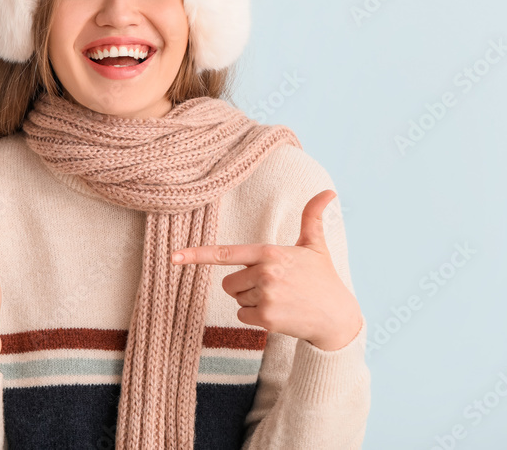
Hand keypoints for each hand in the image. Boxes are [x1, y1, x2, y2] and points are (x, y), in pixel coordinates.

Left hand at [171, 190, 361, 350]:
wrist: (337, 318)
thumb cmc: (323, 278)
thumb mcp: (315, 245)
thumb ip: (312, 217)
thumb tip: (329, 191)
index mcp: (270, 252)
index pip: (226, 252)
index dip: (197, 254)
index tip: (174, 256)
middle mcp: (265, 273)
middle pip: (228, 282)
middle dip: (243, 285)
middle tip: (272, 286)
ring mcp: (265, 296)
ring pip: (236, 299)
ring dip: (251, 301)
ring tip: (279, 299)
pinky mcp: (266, 318)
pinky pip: (242, 316)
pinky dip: (255, 317)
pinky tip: (278, 314)